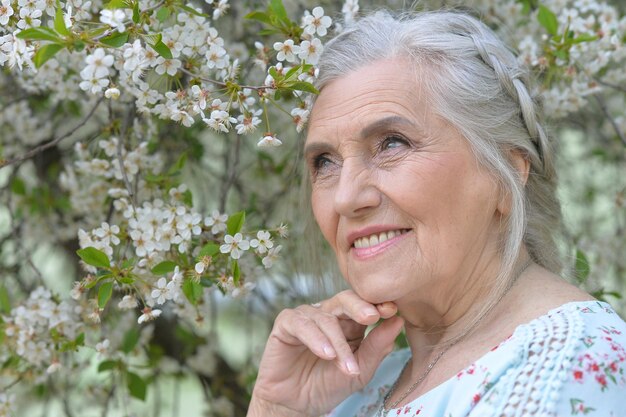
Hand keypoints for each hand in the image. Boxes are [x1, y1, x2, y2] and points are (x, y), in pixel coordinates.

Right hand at [248, 290, 403, 415]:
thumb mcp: (360, 370)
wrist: (297, 405)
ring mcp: (306, 317)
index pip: (364, 305)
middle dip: (360, 307)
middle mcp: (328, 314)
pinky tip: (326, 354)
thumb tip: (398, 321)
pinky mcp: (285, 324)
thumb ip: (377, 347)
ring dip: (338, 343)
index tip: (392, 311)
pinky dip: (315, 338)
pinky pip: (301, 323)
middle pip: (345, 299)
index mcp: (350, 321)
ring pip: (325, 318)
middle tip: (372, 317)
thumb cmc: (329, 385)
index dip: (377, 305)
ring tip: (347, 367)